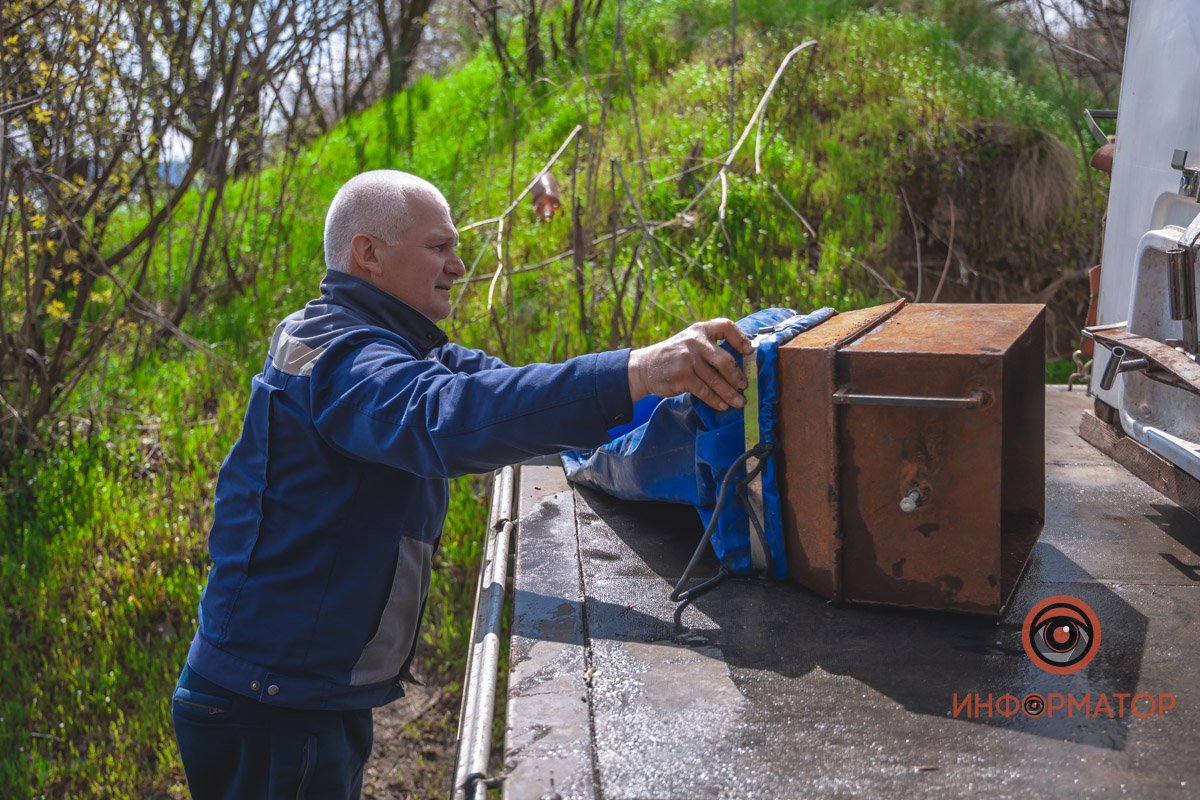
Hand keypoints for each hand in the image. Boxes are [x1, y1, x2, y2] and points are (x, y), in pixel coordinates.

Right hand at [627, 318, 752, 410]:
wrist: (644, 367)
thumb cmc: (674, 356)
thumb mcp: (689, 341)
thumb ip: (710, 346)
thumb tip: (740, 363)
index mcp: (700, 330)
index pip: (726, 326)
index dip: (741, 338)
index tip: (749, 352)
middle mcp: (695, 342)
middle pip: (725, 360)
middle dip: (737, 376)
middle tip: (745, 386)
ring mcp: (688, 359)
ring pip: (716, 380)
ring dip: (730, 393)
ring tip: (739, 402)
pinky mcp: (682, 376)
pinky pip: (705, 391)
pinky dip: (716, 400)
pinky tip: (723, 406)